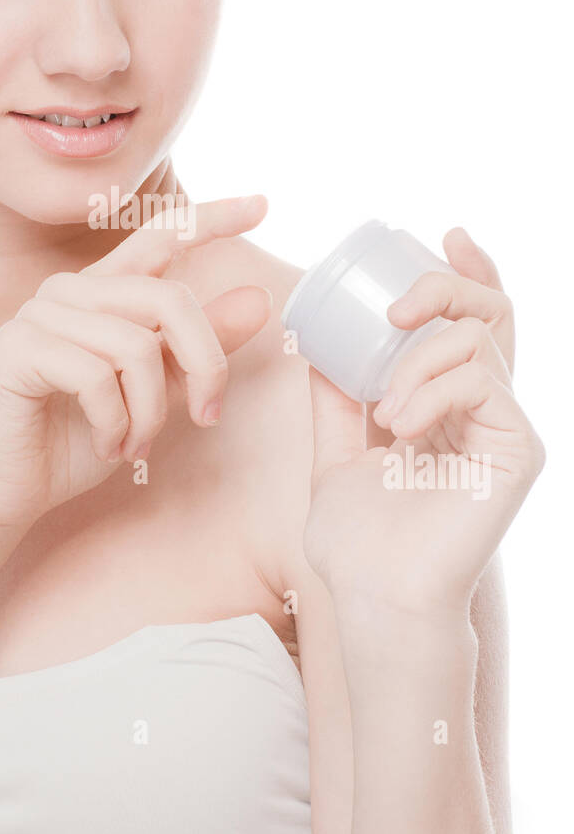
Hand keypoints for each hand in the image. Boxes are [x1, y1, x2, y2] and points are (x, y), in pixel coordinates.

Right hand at [0, 196, 271, 537]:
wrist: (7, 493)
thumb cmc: (75, 442)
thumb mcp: (153, 395)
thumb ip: (197, 349)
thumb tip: (259, 300)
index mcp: (102, 293)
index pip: (158, 236)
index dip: (210, 218)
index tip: (262, 203)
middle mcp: (69, 292)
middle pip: (168, 298)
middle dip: (204, 363)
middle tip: (206, 416)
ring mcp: (38, 316)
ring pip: (135, 346)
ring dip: (150, 412)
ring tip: (137, 445)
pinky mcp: (17, 351)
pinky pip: (95, 377)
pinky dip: (116, 424)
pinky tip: (108, 446)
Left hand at [302, 228, 544, 615]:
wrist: (375, 598)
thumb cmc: (359, 541)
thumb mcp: (335, 452)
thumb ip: (336, 399)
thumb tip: (316, 342)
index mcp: (449, 405)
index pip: (472, 323)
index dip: (467, 273)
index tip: (442, 236)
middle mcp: (486, 410)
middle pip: (490, 313)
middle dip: (445, 285)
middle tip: (398, 301)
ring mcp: (506, 427)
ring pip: (478, 339)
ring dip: (417, 357)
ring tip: (383, 409)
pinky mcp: (518, 449)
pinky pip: (480, 380)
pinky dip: (431, 390)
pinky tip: (400, 425)